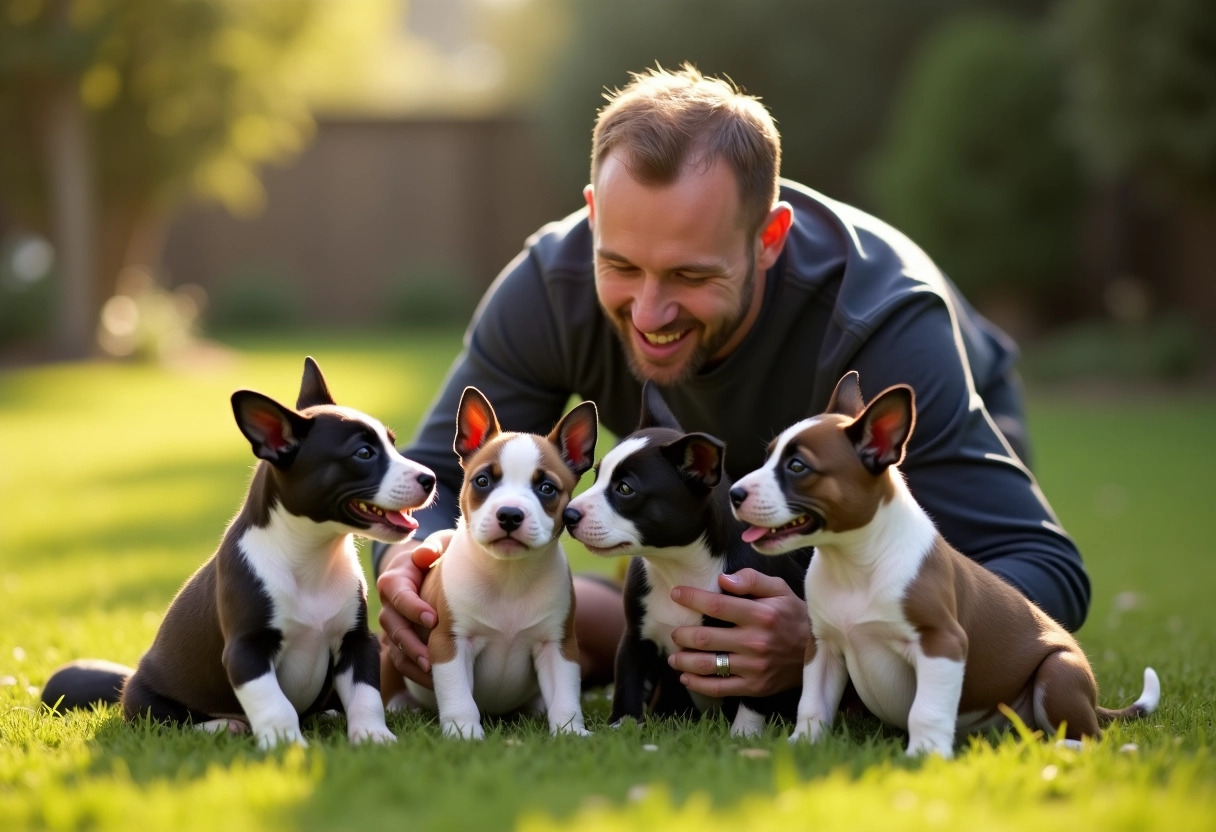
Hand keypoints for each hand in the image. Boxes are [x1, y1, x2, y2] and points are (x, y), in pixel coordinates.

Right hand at [376, 529, 453, 688]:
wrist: (430, 572)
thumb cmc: (438, 555)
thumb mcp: (439, 545)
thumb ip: (434, 547)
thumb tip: (426, 554)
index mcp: (394, 580)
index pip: (398, 595)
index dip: (413, 608)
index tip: (434, 619)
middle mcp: (388, 605)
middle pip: (393, 626)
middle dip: (411, 643)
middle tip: (432, 657)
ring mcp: (391, 626)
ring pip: (394, 647)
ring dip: (412, 661)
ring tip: (432, 673)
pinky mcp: (398, 643)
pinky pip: (401, 662)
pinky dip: (415, 673)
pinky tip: (435, 683)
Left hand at [667, 569, 809, 697]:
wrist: (819, 652)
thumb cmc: (793, 615)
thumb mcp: (779, 589)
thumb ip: (751, 580)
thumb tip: (723, 580)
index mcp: (760, 615)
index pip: (717, 605)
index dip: (691, 598)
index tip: (675, 594)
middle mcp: (755, 642)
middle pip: (705, 638)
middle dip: (682, 634)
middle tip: (674, 632)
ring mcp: (754, 667)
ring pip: (708, 665)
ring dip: (683, 661)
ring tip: (674, 656)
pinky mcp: (755, 686)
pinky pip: (719, 688)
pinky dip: (698, 684)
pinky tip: (686, 677)